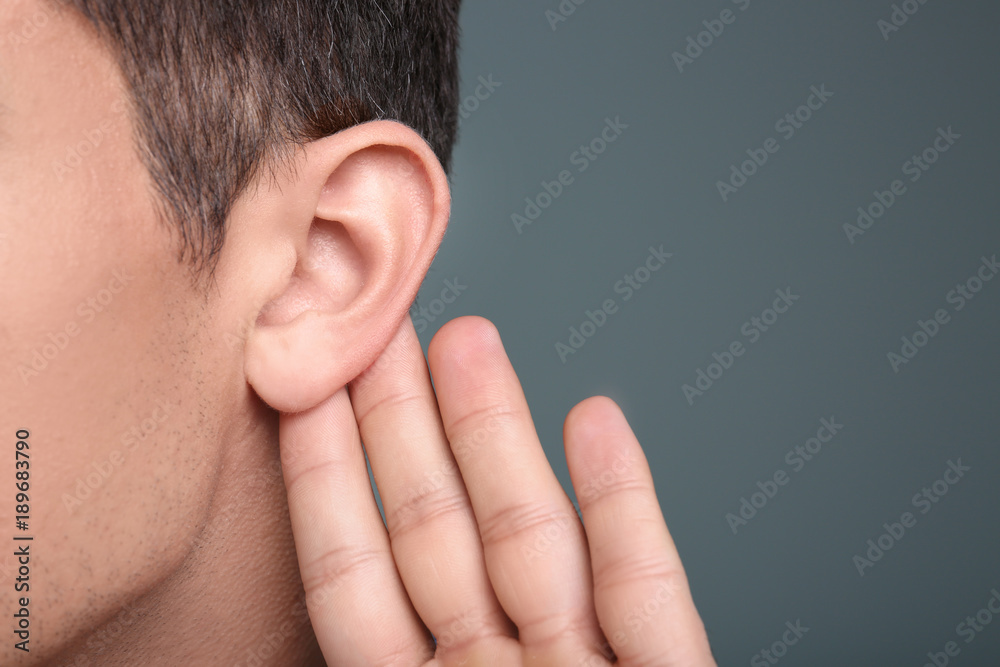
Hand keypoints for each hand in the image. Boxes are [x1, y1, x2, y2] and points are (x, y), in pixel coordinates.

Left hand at [279, 315, 715, 665]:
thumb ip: (360, 646)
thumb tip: (258, 625)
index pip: (353, 580)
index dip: (327, 479)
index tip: (304, 390)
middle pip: (441, 535)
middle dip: (408, 425)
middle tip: (379, 331)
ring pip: (535, 538)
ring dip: (501, 434)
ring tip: (468, 338)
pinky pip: (646, 589)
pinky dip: (624, 503)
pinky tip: (597, 421)